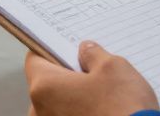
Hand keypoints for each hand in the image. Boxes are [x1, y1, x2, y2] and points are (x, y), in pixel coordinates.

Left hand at [25, 40, 158, 115]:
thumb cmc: (123, 110)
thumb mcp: (113, 67)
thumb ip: (93, 55)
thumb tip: (86, 51)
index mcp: (44, 87)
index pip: (35, 59)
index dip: (53, 51)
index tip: (68, 50)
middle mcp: (40, 111)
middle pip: (47, 84)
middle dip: (68, 77)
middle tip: (93, 73)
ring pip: (58, 106)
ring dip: (75, 99)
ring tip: (104, 97)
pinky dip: (82, 115)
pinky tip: (105, 112)